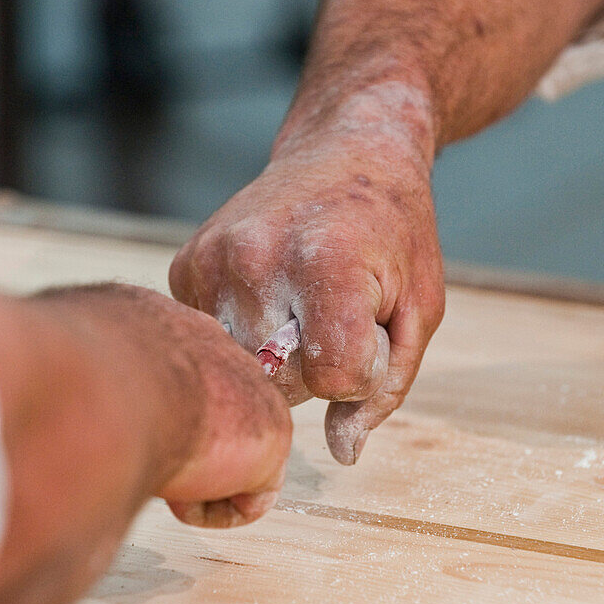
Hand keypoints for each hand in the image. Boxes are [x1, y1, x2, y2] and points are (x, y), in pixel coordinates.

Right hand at [0, 283, 290, 603]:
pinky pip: (248, 500)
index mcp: (158, 323)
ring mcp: (249, 389)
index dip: (152, 414)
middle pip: (211, 413)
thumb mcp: (57, 352)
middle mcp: (213, 348)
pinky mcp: (271, 437)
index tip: (128, 431)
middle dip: (185, 445)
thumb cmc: (63, 372)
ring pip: (226, 459)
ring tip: (160, 472)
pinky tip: (181, 489)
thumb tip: (16, 371)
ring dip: (192, 480)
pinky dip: (210, 509)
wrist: (103, 390)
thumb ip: (63, 365)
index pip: (171, 373)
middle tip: (151, 461)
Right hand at [169, 85, 444, 463]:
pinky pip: (212, 338)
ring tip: (300, 302)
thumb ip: (384, 386)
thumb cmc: (394, 232)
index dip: (360, 367)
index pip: (333, 376)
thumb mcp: (418, 307)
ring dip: (275, 356)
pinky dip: (243, 331)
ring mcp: (212, 260)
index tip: (369, 326)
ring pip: (240, 368)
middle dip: (315, 366)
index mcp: (327, 263)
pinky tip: (269, 291)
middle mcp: (257, 259)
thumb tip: (343, 455)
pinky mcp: (185, 265)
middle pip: (281, 382)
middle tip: (334, 310)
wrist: (347, 149)